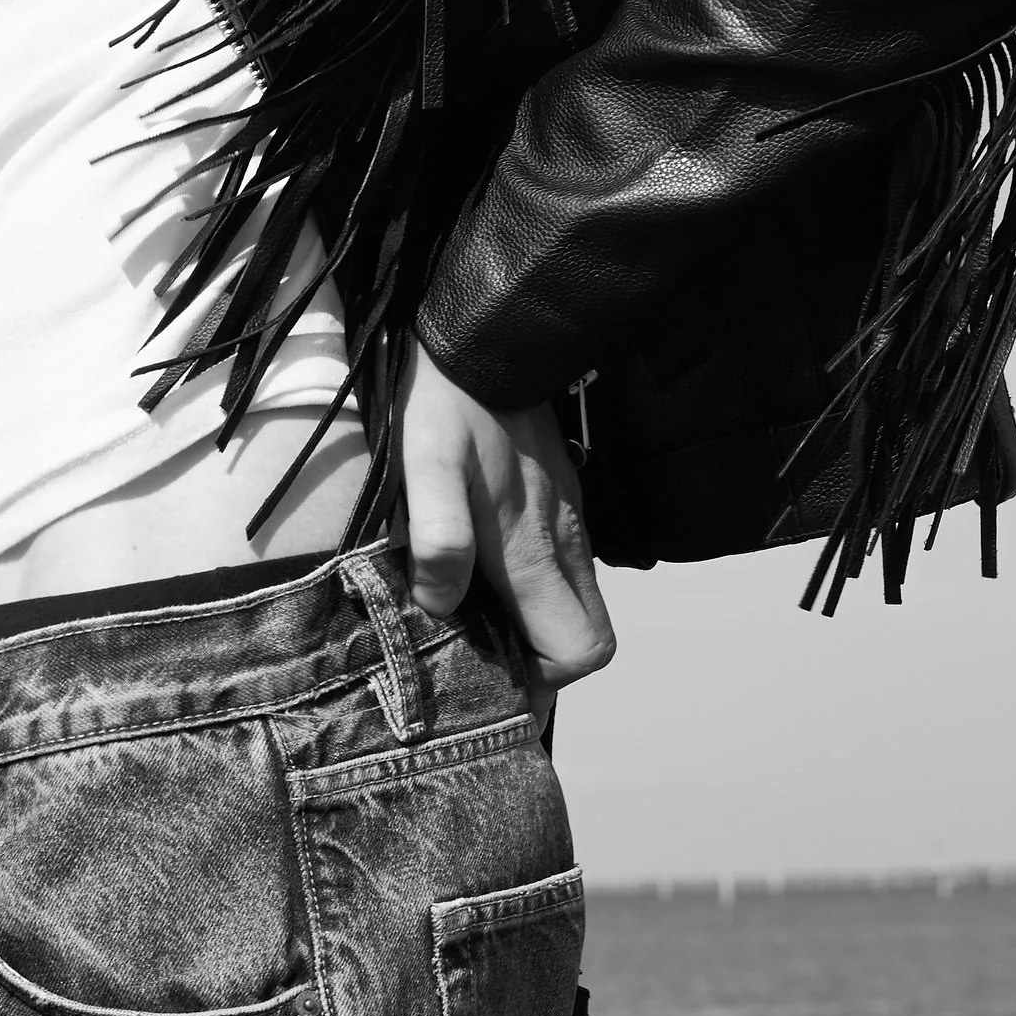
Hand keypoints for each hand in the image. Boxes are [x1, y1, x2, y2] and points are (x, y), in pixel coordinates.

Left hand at [396, 345, 615, 692]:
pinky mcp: (561, 495)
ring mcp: (569, 517)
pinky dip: (536, 586)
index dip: (544, 678)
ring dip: (537, 624)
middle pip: (588, 637)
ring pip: (577, 601)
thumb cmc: (450, 405)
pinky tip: (484, 566)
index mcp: (535, 550)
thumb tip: (441, 605)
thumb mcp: (427, 467)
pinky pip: (565, 564)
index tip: (493, 672)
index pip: (580, 650)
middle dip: (543, 660)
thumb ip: (441, 539)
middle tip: (482, 651)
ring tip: (474, 615)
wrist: (488, 337)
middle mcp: (565, 541)